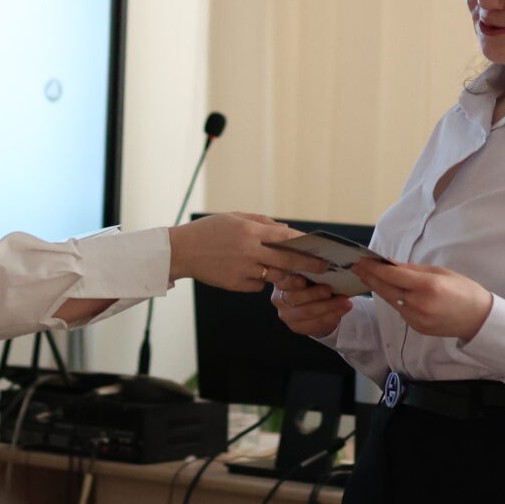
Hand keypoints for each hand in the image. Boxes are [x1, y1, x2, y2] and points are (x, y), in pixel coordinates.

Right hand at [168, 213, 322, 291]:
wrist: (182, 251)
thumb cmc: (209, 230)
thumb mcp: (234, 217)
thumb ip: (262, 222)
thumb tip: (287, 229)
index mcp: (249, 231)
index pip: (285, 237)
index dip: (305, 244)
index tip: (320, 249)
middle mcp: (248, 252)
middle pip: (287, 262)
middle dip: (307, 266)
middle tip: (322, 269)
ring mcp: (242, 270)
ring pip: (274, 277)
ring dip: (284, 276)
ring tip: (293, 275)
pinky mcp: (236, 285)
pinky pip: (257, 285)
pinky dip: (260, 280)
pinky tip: (252, 273)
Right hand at [271, 271, 354, 337]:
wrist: (316, 304)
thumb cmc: (313, 282)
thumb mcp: (310, 272)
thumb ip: (312, 268)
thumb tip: (331, 260)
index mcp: (280, 279)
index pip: (282, 280)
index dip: (292, 281)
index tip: (304, 279)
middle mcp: (278, 298)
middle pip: (294, 298)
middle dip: (314, 294)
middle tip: (329, 290)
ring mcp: (286, 314)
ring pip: (307, 312)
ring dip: (328, 307)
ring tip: (344, 301)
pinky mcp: (296, 327)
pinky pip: (314, 324)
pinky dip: (331, 317)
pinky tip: (341, 310)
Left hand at [354, 258, 492, 343]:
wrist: (479, 318)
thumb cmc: (463, 290)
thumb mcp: (440, 272)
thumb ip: (412, 269)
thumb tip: (389, 263)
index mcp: (427, 286)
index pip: (392, 275)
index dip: (374, 268)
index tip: (362, 260)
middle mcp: (419, 304)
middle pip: (386, 289)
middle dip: (369, 277)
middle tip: (356, 267)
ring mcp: (416, 319)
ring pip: (391, 301)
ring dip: (380, 289)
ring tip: (368, 276)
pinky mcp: (417, 328)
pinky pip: (401, 311)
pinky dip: (394, 299)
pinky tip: (390, 291)